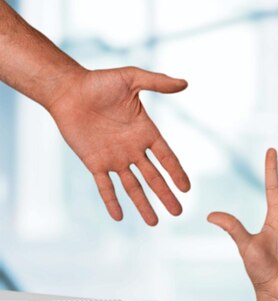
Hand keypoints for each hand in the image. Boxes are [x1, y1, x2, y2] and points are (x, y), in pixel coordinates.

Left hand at [47, 66, 189, 225]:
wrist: (68, 90)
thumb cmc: (99, 82)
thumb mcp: (131, 78)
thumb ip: (157, 83)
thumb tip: (185, 83)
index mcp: (145, 132)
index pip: (166, 157)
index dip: (177, 173)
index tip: (186, 188)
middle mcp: (133, 149)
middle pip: (153, 177)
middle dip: (165, 195)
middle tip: (178, 212)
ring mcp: (114, 158)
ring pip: (133, 186)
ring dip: (143, 205)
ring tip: (154, 222)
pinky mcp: (95, 162)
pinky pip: (105, 186)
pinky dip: (111, 201)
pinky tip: (119, 217)